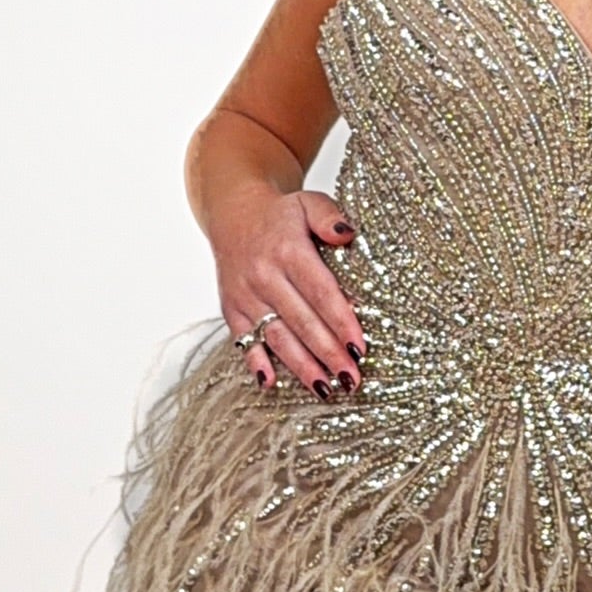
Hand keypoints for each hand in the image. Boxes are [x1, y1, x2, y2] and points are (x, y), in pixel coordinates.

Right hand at [213, 185, 366, 396]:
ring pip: (276, 336)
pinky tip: (271, 383)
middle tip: (352, 379)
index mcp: (288, 250)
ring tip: (325, 389)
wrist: (234, 213)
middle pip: (302, 321)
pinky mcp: (231, 308)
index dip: (341, 322)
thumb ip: (329, 216)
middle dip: (328, 353)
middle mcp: (264, 275)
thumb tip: (348, 235)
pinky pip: (243, 340)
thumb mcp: (309, 202)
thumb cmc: (281, 214)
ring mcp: (245, 295)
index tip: (360, 348)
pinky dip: (255, 362)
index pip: (320, 292)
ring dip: (301, 366)